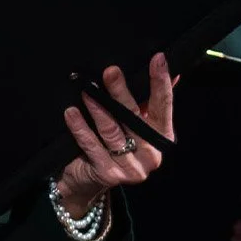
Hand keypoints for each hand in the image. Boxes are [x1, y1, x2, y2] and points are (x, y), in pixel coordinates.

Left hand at [54, 57, 172, 216]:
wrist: (86, 181)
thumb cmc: (112, 147)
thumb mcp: (133, 126)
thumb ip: (147, 103)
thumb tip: (169, 71)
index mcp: (161, 139)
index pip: (164, 106)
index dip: (161, 83)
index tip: (158, 59)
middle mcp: (151, 155)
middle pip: (134, 117)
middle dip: (122, 92)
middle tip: (110, 71)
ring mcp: (131, 168)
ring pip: (112, 131)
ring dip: (97, 108)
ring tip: (85, 91)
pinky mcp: (109, 174)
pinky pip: (92, 145)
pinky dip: (80, 128)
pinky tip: (71, 113)